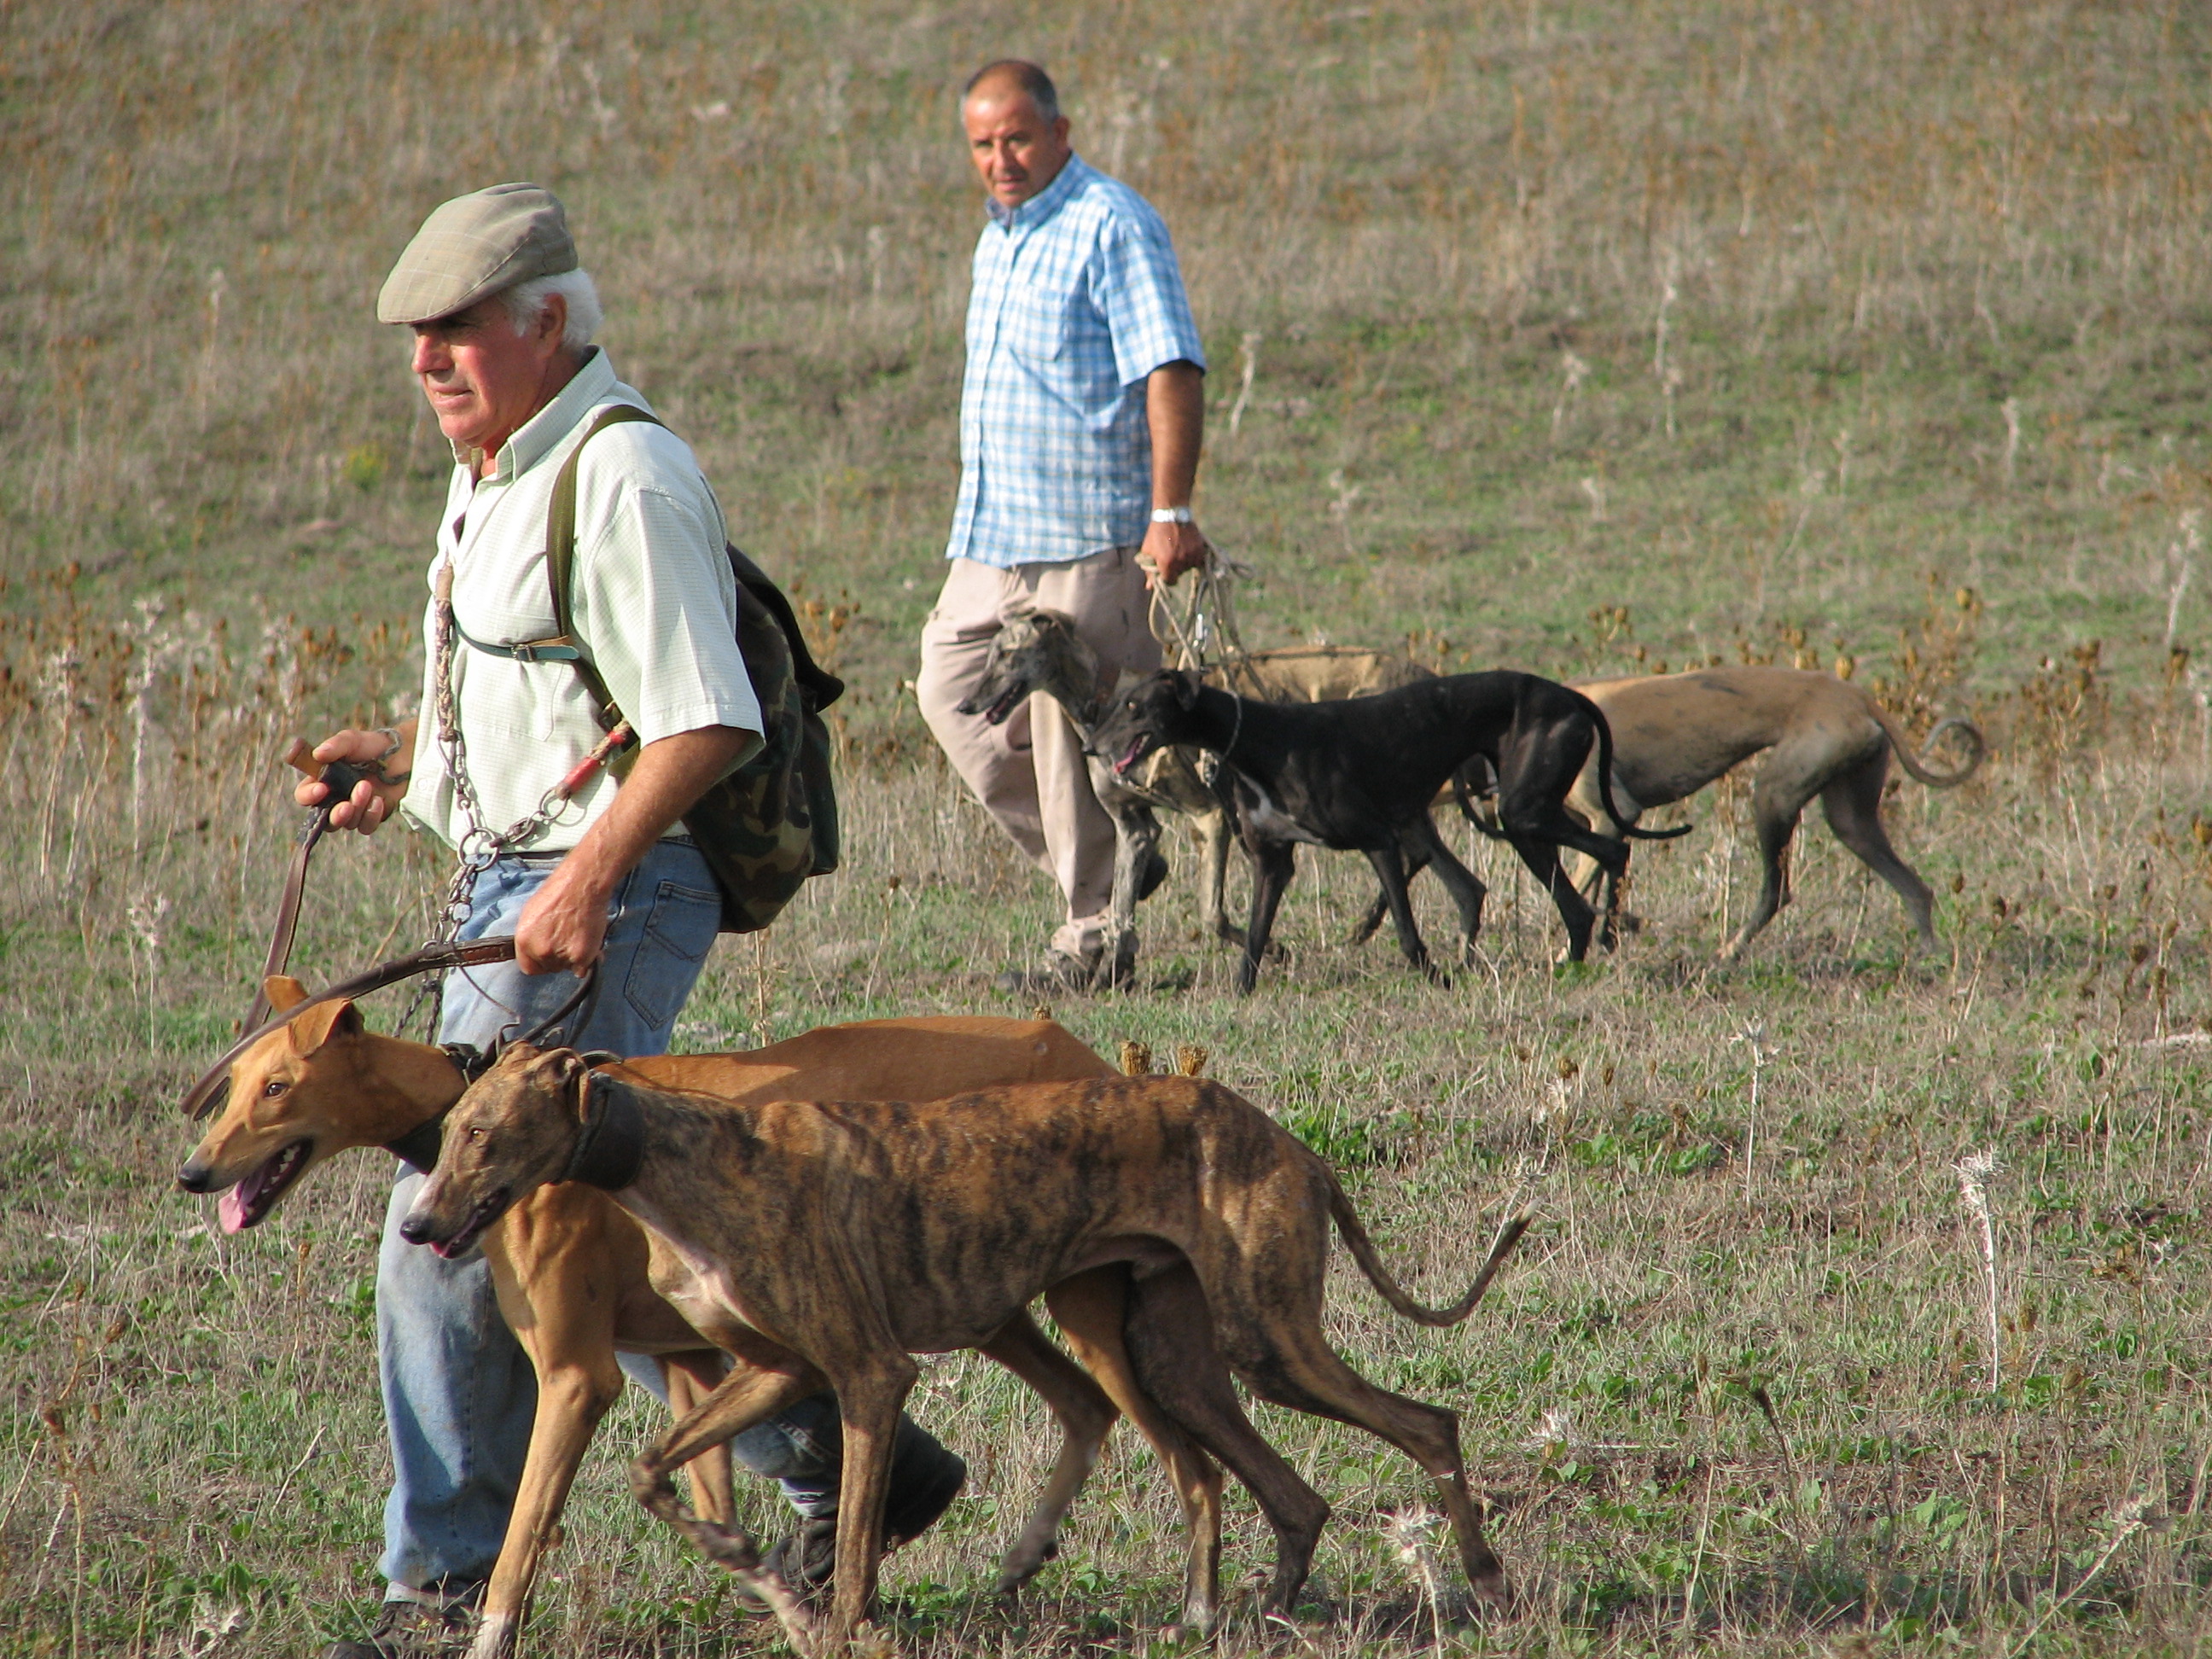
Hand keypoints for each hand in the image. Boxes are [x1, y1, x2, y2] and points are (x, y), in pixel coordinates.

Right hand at [294, 726, 411, 833]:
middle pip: (325, 821)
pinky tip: (379, 800)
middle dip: (336, 815)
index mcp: (322, 781)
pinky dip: (372, 815)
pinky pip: (366, 827)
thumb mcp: (351, 740)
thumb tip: (318, 754)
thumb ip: (334, 745)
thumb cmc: (371, 746)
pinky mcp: (372, 816)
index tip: (322, 788)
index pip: (305, 795)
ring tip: (367, 786)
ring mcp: (354, 810)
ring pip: (348, 823)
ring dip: (358, 807)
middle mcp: (335, 799)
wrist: (402, 754)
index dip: (309, 795)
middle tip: (346, 805)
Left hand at [513, 855, 613, 975]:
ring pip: (568, 967)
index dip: (540, 962)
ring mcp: (561, 956)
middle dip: (559, 958)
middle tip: (568, 939)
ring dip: (573, 958)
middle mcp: (540, 951)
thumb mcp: (532, 914)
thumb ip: (533, 937)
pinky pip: (583, 968)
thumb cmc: (559, 892)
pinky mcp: (581, 956)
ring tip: (579, 937)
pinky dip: (588, 959)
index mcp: (524, 941)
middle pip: (550, 967)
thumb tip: (537, 950)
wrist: (582, 884)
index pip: (529, 968)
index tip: (549, 957)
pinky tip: (589, 942)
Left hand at [1140, 518, 1209, 587]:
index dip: (1167, 576)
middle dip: (1175, 568)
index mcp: (1166, 563)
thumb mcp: (1148, 551)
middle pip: (1180, 574)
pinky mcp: (1200, 549)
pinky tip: (1187, 547)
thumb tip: (1149, 587)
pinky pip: (1198, 560)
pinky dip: (1193, 556)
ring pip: (1189, 567)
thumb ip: (1149, 570)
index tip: (1166, 570)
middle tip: (1171, 554)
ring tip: (1179, 549)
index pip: (1170, 581)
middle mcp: (1180, 561)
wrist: (1172, 514)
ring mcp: (1191, 555)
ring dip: (1185, 562)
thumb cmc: (1156, 533)